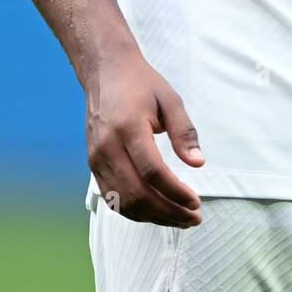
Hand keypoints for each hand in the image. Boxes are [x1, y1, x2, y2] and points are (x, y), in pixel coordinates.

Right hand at [86, 49, 204, 226]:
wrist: (105, 72)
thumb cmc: (141, 84)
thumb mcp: (170, 99)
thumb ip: (184, 132)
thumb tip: (198, 163)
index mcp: (128, 127)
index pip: (152, 172)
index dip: (175, 192)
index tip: (196, 202)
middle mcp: (107, 147)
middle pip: (137, 193)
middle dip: (168, 212)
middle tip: (193, 218)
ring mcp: (96, 158)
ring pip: (123, 202)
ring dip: (153, 217)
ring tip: (180, 219)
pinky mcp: (93, 165)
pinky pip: (113, 198)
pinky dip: (136, 211)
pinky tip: (157, 212)